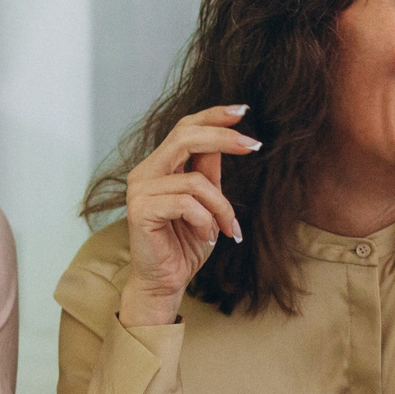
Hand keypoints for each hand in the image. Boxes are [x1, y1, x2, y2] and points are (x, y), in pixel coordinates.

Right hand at [116, 104, 258, 328]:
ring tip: (227, 229)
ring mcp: (140, 191)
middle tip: (254, 145)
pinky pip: (187, 204)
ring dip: (221, 207)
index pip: (184, 128)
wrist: (166, 283)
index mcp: (159, 166)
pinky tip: (208, 236)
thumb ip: (209, 172)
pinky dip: (206, 221)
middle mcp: (145, 173)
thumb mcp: (207, 203)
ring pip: (196, 181)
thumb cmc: (185, 245)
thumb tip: (228, 139)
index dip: (213, 115)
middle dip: (223, 137)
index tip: (244, 110)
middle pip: (185, 137)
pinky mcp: (141, 211)